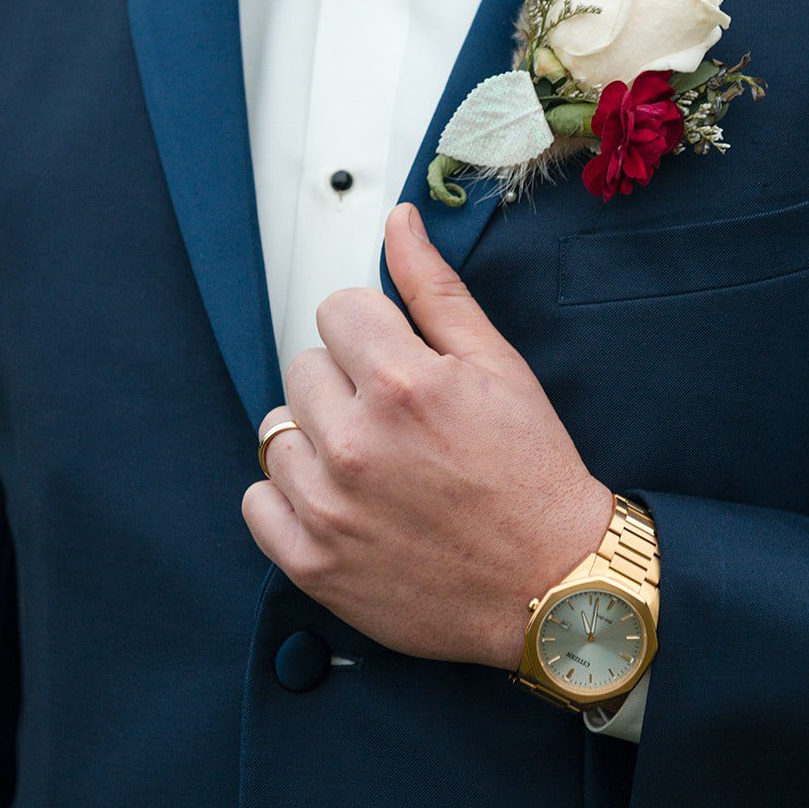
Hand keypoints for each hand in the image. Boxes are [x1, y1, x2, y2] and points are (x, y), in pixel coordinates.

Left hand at [243, 202, 612, 671]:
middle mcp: (357, 443)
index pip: (337, 310)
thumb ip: (436, 290)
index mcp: (402, 383)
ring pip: (276, 430)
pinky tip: (342, 501)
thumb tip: (399, 222)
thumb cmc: (532, 475)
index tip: (399, 362)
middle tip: (397, 419)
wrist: (552, 585)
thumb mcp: (498, 366)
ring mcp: (329, 507)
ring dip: (316, 439)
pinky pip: (257, 500)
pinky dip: (289, 498)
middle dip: (346, 382)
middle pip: (303, 367)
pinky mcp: (312, 562)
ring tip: (372, 463)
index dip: (374, 331)